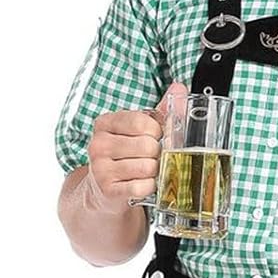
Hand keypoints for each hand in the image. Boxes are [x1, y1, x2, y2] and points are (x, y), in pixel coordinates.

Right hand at [86, 82, 187, 214]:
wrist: (102, 188)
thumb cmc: (124, 155)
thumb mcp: (137, 130)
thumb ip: (159, 111)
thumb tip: (179, 88)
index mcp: (105, 123)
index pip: (141, 122)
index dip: (156, 131)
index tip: (154, 137)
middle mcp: (99, 144)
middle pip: (147, 146)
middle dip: (157, 153)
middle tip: (150, 157)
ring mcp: (100, 168)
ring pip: (147, 167)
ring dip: (154, 171)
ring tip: (145, 171)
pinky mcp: (108, 190)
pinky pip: (142, 187)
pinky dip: (149, 187)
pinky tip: (142, 184)